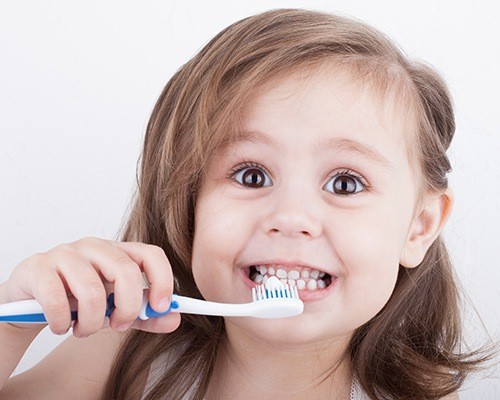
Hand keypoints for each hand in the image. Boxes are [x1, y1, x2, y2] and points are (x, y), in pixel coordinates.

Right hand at [1, 238, 180, 337]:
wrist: (33, 299)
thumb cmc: (79, 299)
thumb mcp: (115, 308)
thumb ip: (144, 315)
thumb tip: (174, 319)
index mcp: (118, 252)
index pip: (151, 254)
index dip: (162, 280)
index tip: (160, 307)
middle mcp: (94, 246)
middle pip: (125, 271)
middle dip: (127, 308)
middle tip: (118, 326)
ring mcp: (65, 253)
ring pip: (92, 291)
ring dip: (91, 323)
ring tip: (83, 329)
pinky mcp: (39, 268)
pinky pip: (58, 300)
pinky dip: (62, 323)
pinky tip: (61, 325)